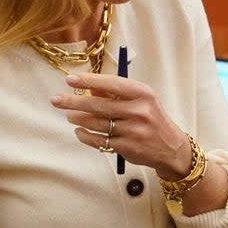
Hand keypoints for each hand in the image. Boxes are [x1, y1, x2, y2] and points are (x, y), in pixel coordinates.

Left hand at [52, 72, 191, 179]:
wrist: (170, 148)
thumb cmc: (151, 118)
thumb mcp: (140, 100)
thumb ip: (116, 93)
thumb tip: (89, 87)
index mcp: (143, 94)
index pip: (111, 84)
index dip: (89, 80)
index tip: (69, 80)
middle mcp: (139, 111)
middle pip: (98, 105)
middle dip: (74, 102)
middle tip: (56, 100)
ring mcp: (133, 131)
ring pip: (96, 123)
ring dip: (78, 119)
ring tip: (70, 115)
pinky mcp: (126, 148)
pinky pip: (98, 140)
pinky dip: (85, 135)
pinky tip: (79, 130)